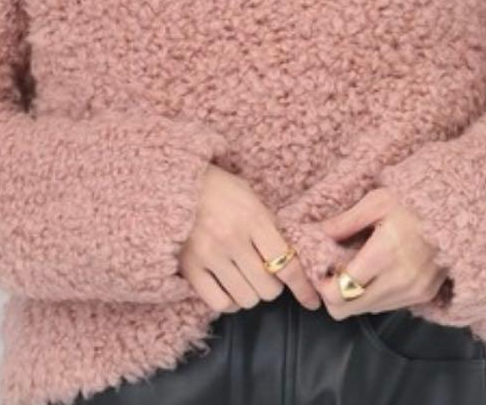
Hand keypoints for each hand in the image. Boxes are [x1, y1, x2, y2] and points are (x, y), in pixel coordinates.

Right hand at [179, 163, 322, 313]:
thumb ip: (269, 225)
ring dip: (251, 293)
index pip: (287, 264)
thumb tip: (291, 257)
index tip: (312, 301)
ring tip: (244, 278)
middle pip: (268, 288)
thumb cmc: (218, 188)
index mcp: (254, 218)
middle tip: (265, 273)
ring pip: (246, 299)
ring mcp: (210, 255)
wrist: (174, 183)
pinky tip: (228, 287)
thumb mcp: (250, 196)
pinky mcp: (190, 268)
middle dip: (271, 285)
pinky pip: (220, 303)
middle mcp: (233, 239)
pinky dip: (229, 301)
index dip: (303, 287)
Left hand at [311, 187, 448, 319]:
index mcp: (384, 254)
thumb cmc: (413, 201)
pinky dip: (374, 295)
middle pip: (349, 310)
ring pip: (367, 310)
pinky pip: (387, 305)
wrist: (457, 210)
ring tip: (354, 268)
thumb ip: (345, 222)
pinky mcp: (423, 296)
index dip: (323, 287)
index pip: (342, 292)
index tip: (319, 273)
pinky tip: (374, 273)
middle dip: (334, 296)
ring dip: (354, 296)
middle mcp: (399, 281)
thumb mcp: (376, 201)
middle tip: (332, 273)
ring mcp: (413, 292)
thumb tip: (318, 234)